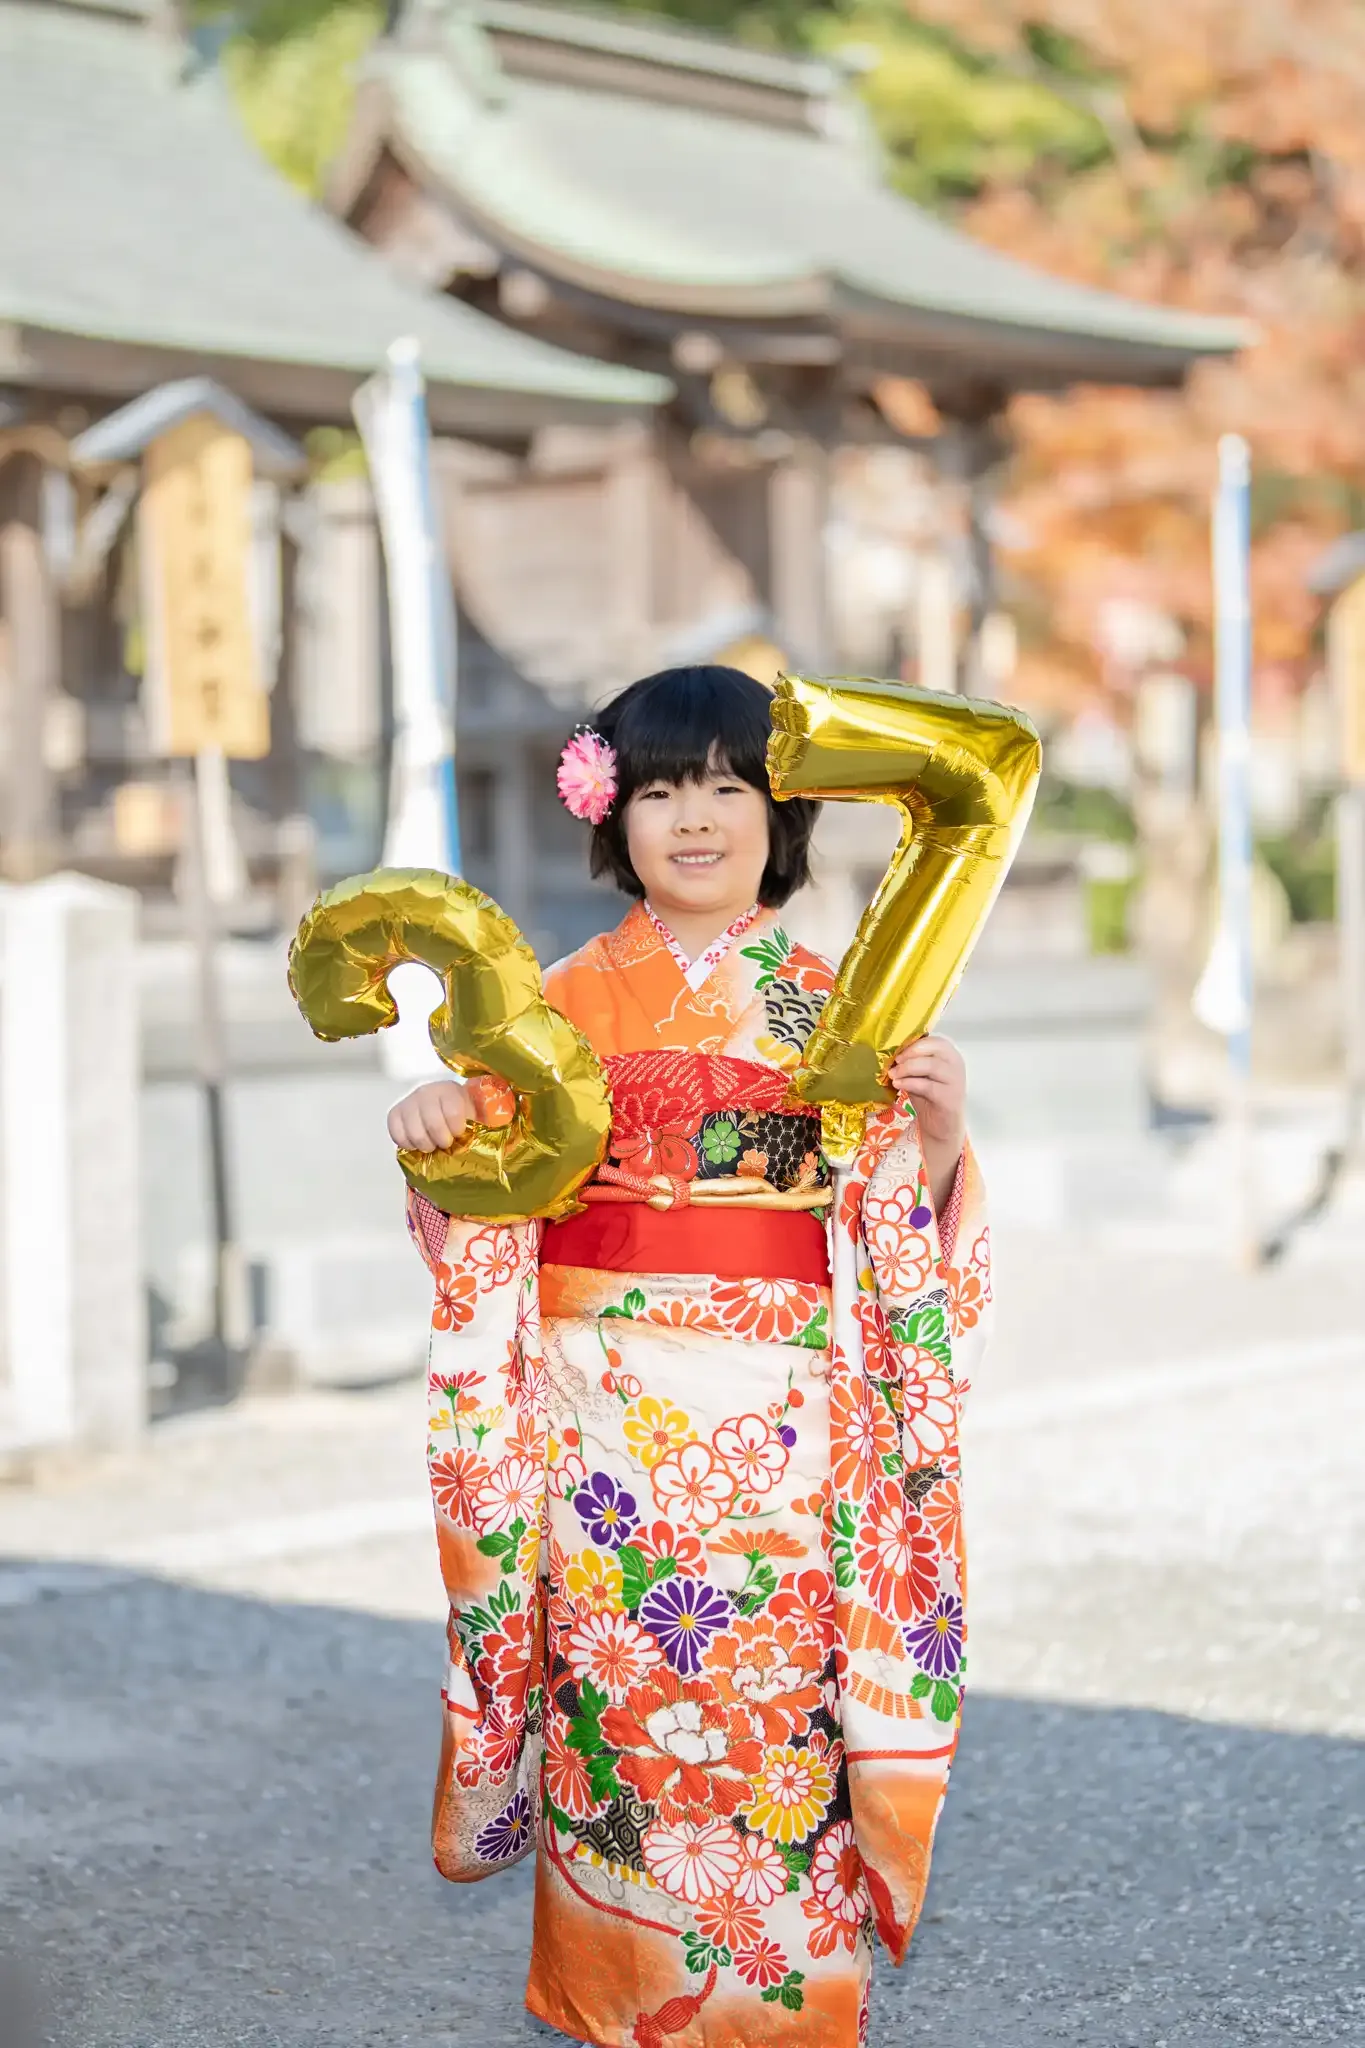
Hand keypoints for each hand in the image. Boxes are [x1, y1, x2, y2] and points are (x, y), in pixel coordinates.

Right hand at [386, 1075, 517, 1153]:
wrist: (442, 1115)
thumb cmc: (466, 1118)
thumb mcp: (483, 1113)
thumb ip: (497, 1113)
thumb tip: (513, 1112)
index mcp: (451, 1090)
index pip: (452, 1107)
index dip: (456, 1126)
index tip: (460, 1133)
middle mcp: (427, 1091)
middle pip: (431, 1122)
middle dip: (441, 1139)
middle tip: (446, 1143)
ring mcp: (409, 1102)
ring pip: (414, 1132)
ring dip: (426, 1145)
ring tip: (433, 1145)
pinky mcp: (395, 1114)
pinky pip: (396, 1133)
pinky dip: (408, 1143)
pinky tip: (418, 1143)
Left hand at [885, 1035, 966, 1213]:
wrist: (940, 1136)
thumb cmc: (924, 1102)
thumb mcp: (914, 1078)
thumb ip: (906, 1062)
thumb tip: (875, 1049)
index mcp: (947, 1055)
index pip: (932, 1037)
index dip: (911, 1042)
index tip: (892, 1052)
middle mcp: (956, 1066)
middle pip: (934, 1047)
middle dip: (909, 1054)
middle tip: (890, 1066)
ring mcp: (957, 1084)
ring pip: (933, 1065)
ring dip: (909, 1068)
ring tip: (892, 1078)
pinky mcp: (952, 1103)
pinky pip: (933, 1087)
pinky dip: (914, 1084)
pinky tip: (899, 1089)